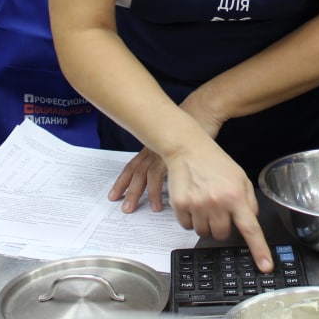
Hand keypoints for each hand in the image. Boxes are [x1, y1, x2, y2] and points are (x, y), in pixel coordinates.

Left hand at [107, 91, 226, 213]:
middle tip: (121, 205)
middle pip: (134, 172)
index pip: (133, 165)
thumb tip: (170, 169)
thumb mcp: (175, 140)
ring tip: (132, 208)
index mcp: (152, 146)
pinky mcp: (172, 157)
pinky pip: (158, 178)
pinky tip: (157, 203)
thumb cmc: (193, 124)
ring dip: (136, 193)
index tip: (115, 193)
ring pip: (143, 177)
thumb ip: (169, 155)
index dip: (123, 180)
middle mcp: (153, 150)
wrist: (204, 110)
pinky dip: (156, 192)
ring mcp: (161, 153)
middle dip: (126, 190)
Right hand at [165, 137, 272, 272]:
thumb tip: (251, 221)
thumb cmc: (215, 162)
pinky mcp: (180, 205)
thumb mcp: (240, 177)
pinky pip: (187, 226)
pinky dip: (189, 218)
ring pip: (203, 233)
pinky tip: (192, 201)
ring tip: (204, 202)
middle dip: (221, 226)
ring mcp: (197, 205)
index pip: (251, 228)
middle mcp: (218, 202)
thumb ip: (249, 201)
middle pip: (222, 235)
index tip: (265, 266)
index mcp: (236, 196)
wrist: (187, 148)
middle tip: (218, 208)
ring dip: (205, 223)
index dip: (259, 250)